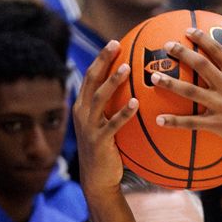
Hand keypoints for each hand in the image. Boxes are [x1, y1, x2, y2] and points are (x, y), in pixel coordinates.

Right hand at [74, 40, 137, 198]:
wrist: (98, 179)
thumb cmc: (108, 150)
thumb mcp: (108, 125)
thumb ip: (116, 108)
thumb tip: (139, 91)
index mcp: (83, 106)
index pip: (90, 76)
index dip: (101, 59)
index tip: (114, 42)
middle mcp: (82, 112)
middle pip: (91, 80)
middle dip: (103, 60)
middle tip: (116, 44)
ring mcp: (88, 126)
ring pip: (99, 98)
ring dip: (113, 81)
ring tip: (127, 68)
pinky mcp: (98, 141)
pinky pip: (113, 124)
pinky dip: (124, 112)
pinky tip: (137, 103)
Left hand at [151, 32, 221, 157]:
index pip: (217, 50)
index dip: (201, 38)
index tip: (188, 30)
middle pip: (200, 65)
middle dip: (181, 53)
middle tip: (166, 46)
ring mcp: (221, 105)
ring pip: (190, 91)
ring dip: (170, 84)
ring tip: (154, 78)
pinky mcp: (219, 124)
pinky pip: (192, 123)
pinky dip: (174, 122)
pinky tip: (158, 120)